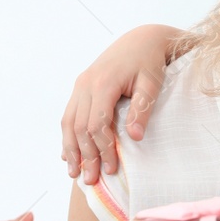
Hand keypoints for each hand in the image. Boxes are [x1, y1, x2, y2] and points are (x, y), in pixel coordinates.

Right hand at [60, 24, 176, 184]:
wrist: (141, 39)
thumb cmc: (149, 61)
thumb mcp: (152, 83)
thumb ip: (142, 109)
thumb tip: (135, 138)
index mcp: (103, 82)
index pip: (97, 123)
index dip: (103, 149)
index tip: (112, 169)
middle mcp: (86, 83)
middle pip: (79, 127)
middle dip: (85, 156)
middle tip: (91, 181)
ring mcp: (80, 85)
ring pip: (68, 122)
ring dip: (70, 149)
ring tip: (74, 173)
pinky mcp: (80, 87)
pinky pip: (69, 114)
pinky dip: (67, 136)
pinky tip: (68, 154)